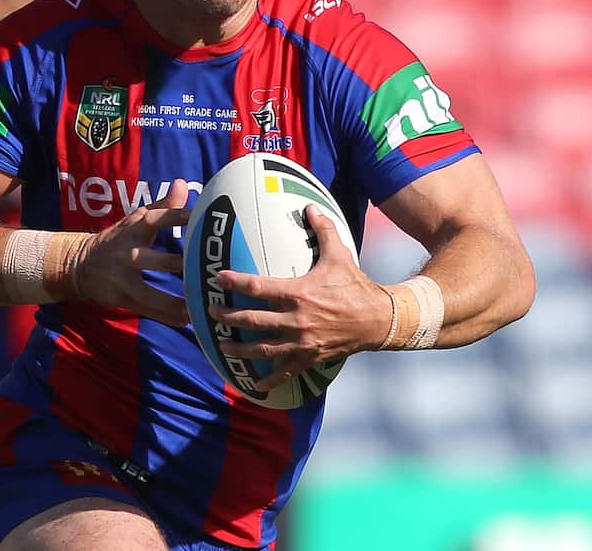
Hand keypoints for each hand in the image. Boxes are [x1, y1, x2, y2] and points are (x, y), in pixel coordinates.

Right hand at [74, 179, 191, 326]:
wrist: (80, 264)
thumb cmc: (119, 239)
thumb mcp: (136, 219)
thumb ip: (164, 206)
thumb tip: (183, 184)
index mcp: (135, 228)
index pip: (159, 219)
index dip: (179, 218)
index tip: (202, 220)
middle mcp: (128, 253)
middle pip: (154, 260)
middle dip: (177, 265)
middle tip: (206, 271)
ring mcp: (123, 278)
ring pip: (148, 292)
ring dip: (172, 301)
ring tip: (196, 307)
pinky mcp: (121, 297)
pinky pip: (146, 309)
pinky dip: (165, 316)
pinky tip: (187, 320)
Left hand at [209, 204, 390, 389]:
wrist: (380, 319)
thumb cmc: (356, 286)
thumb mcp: (339, 255)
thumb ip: (323, 230)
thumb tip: (310, 206)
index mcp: (298, 293)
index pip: (258, 288)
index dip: (235, 282)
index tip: (217, 278)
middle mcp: (297, 320)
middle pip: (253, 320)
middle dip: (228, 318)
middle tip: (211, 313)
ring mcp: (303, 342)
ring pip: (263, 349)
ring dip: (240, 349)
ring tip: (223, 346)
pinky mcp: (311, 358)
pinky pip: (286, 372)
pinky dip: (269, 380)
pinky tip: (254, 385)